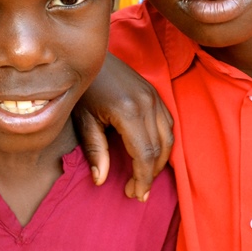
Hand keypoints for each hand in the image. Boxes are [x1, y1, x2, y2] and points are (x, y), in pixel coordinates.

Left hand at [72, 52, 173, 200]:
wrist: (90, 56)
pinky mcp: (155, 93)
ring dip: (160, 160)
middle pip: (160, 149)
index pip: (144, 154)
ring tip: (144, 177)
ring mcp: (154, 96)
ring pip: (168, 137)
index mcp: (128, 111)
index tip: (134, 194)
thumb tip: (100, 179)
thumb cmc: (83, 87)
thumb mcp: (84, 119)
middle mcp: (147, 104)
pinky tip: (151, 154)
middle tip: (137, 191)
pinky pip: (168, 123)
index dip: (142, 178)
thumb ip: (95, 150)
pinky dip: (164, 142)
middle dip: (151, 174)